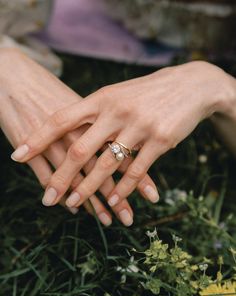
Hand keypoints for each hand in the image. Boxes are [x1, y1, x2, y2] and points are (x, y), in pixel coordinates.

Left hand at [13, 61, 230, 212]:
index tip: (17, 156)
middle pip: (81, 149)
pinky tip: (113, 202)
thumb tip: (69, 129)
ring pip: (107, 165)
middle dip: (61, 177)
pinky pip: (136, 170)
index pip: (61, 119)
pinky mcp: (160, 140)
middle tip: (47, 198)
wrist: (189, 85)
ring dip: (89, 189)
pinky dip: (123, 189)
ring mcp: (139, 126)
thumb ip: (95, 112)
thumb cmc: (147, 92)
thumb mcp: (117, 95)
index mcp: (101, 98)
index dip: (37, 138)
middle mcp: (116, 111)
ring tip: (73, 205)